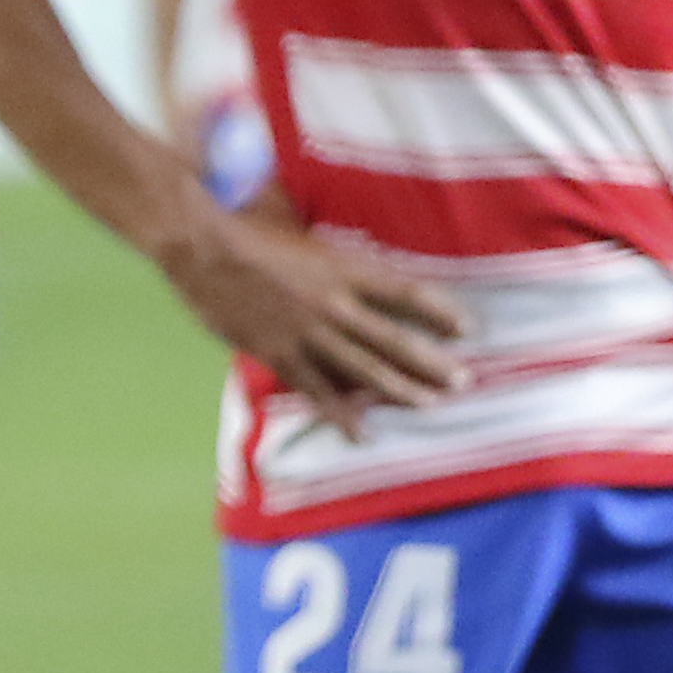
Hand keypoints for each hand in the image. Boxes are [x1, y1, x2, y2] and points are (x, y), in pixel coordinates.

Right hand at [159, 197, 472, 431]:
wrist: (205, 252)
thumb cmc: (252, 239)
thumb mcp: (307, 243)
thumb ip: (337, 266)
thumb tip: (365, 280)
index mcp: (343, 270)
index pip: (405, 293)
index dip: (439, 311)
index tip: (467, 327)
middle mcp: (334, 304)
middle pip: (394, 338)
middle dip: (432, 362)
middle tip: (464, 380)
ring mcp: (308, 333)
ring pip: (365, 369)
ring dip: (402, 389)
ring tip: (431, 405)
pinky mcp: (280, 356)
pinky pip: (319, 392)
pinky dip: (343, 415)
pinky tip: (364, 433)